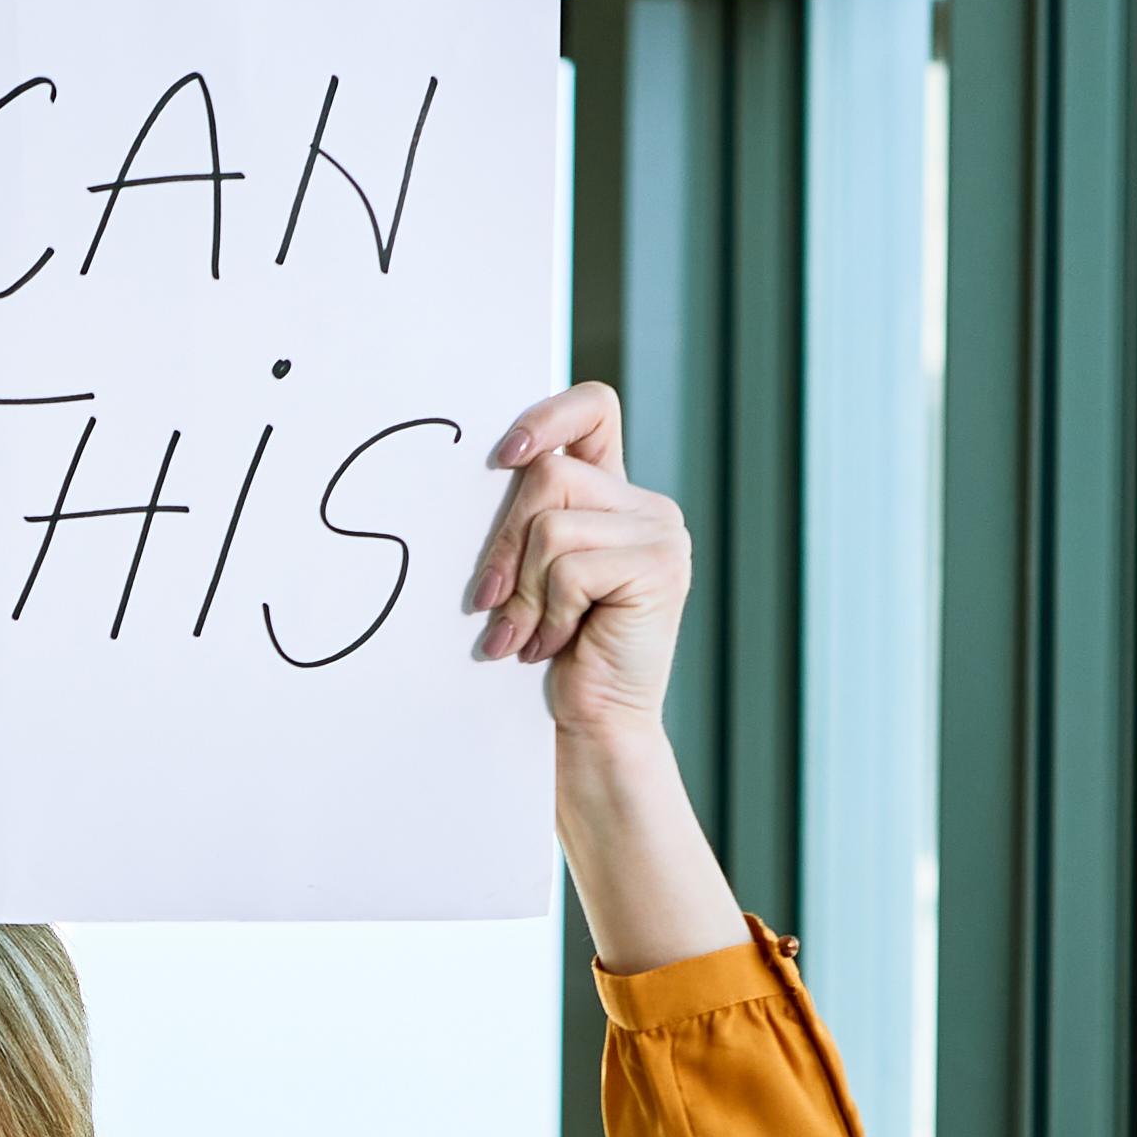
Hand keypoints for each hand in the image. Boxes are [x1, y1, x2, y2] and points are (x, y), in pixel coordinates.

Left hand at [465, 384, 687, 741]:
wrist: (590, 728)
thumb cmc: (545, 655)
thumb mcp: (528, 576)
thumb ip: (523, 523)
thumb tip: (475, 480)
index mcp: (613, 495)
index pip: (593, 409)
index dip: (549, 414)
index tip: (506, 454)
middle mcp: (644, 505)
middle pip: (549, 475)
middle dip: (504, 545)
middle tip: (493, 605)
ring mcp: (660, 532)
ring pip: (551, 523)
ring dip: (524, 590)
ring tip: (529, 636)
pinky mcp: (659, 566)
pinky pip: (569, 566)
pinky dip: (547, 612)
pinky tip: (556, 644)